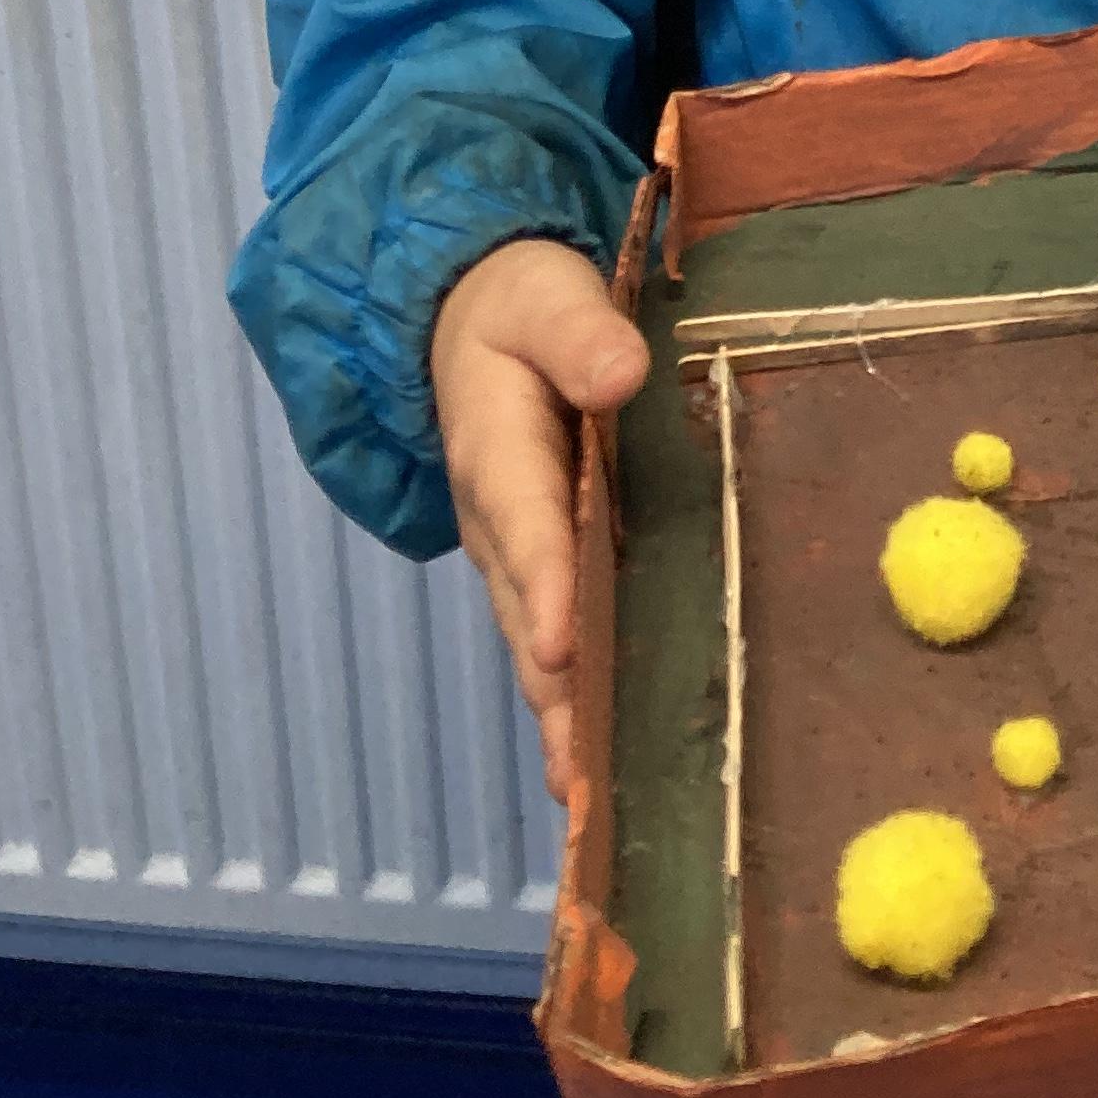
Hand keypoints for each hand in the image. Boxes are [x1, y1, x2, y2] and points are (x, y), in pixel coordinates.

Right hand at [430, 235, 650, 805]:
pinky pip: (553, 640)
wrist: (474, 320)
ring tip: (589, 797)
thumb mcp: (546, 300)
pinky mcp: (538, 567)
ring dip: (561, 717)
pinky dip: (570, 703)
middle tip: (583, 774)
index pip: (526, 526)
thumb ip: (580, 334)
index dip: (547, 586)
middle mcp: (499, 520)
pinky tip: (594, 770)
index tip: (562, 648)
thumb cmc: (520, 309)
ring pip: (536, 644)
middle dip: (554, 693)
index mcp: (498, 452)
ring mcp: (515, 555)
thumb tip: (623, 373)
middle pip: (527, 614)